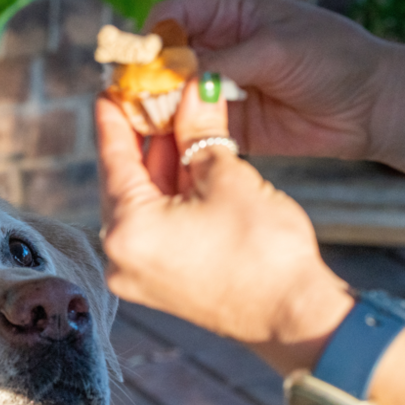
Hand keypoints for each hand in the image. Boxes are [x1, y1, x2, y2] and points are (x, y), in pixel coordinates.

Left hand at [97, 80, 353, 372]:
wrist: (295, 315)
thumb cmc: (263, 250)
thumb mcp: (227, 175)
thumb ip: (199, 129)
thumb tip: (191, 90)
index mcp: (127, 229)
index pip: (112, 159)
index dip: (114, 118)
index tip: (110, 90)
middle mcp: (119, 256)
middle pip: (124, 181)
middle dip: (144, 138)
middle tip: (153, 99)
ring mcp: (137, 273)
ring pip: (141, 202)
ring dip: (160, 165)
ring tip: (178, 123)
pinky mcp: (157, 282)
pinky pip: (153, 226)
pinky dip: (168, 195)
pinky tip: (186, 163)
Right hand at [145, 0, 392, 160]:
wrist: (372, 106)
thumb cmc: (334, 59)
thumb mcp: (275, 50)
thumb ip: (223, 62)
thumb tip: (172, 77)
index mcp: (227, 12)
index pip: (170, 18)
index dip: (150, 39)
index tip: (142, 64)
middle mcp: (215, 47)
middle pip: (160, 60)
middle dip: (144, 79)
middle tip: (132, 100)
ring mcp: (216, 87)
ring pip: (167, 96)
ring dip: (153, 109)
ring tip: (146, 124)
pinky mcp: (223, 124)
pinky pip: (188, 128)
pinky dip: (173, 135)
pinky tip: (165, 143)